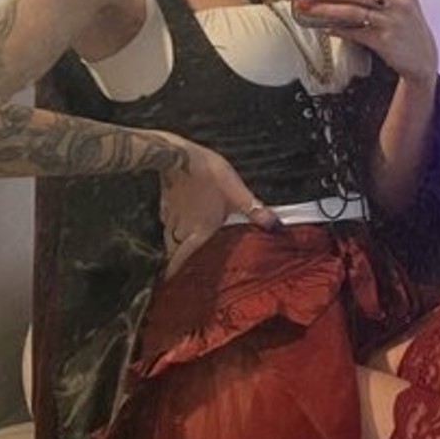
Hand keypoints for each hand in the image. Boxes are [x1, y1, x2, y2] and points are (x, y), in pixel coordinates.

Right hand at [152, 133, 281, 279]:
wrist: (178, 155)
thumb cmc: (207, 174)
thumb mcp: (236, 191)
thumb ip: (254, 210)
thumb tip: (275, 225)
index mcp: (199, 231)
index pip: (184, 260)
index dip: (176, 273)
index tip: (173, 283)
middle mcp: (182, 228)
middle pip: (175, 252)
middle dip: (177, 261)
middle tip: (181, 268)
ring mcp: (170, 216)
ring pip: (170, 237)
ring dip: (175, 244)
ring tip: (182, 247)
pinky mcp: (165, 202)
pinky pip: (167, 221)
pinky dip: (172, 226)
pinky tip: (180, 221)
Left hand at [294, 0, 437, 86]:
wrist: (423, 60)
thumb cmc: (406, 26)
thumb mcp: (402, 1)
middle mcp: (400, 2)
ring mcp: (392, 23)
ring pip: (354, 12)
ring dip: (326, 9)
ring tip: (307, 7)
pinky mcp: (385, 43)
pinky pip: (355, 33)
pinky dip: (337, 29)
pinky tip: (324, 26)